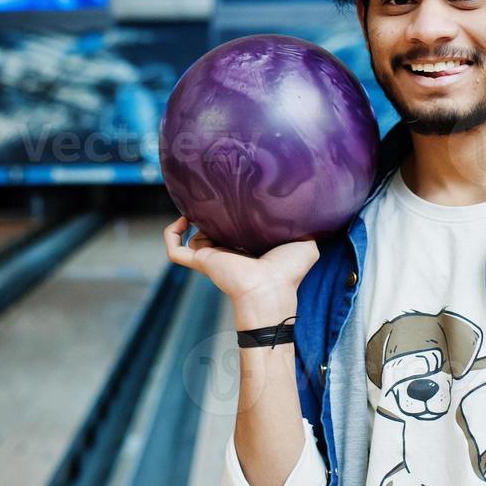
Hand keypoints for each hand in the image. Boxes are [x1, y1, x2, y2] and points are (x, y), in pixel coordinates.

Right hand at [163, 216, 318, 325]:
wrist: (270, 287)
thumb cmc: (289, 271)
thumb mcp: (307, 246)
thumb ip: (308, 230)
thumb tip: (314, 214)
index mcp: (251, 250)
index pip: (238, 233)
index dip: (235, 218)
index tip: (237, 201)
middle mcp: (230, 254)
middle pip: (214, 234)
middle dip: (210, 218)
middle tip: (213, 198)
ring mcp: (212, 258)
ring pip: (193, 240)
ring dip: (192, 223)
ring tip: (198, 206)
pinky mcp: (200, 261)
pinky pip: (174, 250)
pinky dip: (171, 235)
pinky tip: (181, 220)